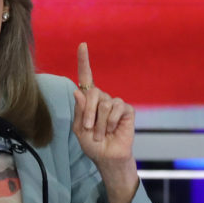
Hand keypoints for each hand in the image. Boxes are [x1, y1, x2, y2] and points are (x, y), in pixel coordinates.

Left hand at [71, 42, 138, 202]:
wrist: (108, 157)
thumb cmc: (92, 144)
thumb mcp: (79, 129)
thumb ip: (78, 110)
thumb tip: (77, 90)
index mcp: (89, 101)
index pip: (86, 78)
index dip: (84, 61)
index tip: (82, 45)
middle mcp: (102, 98)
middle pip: (93, 93)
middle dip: (88, 113)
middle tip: (88, 129)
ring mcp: (115, 103)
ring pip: (105, 104)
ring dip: (99, 123)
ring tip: (101, 134)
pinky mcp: (126, 110)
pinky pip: (117, 108)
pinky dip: (111, 122)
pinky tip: (112, 130)